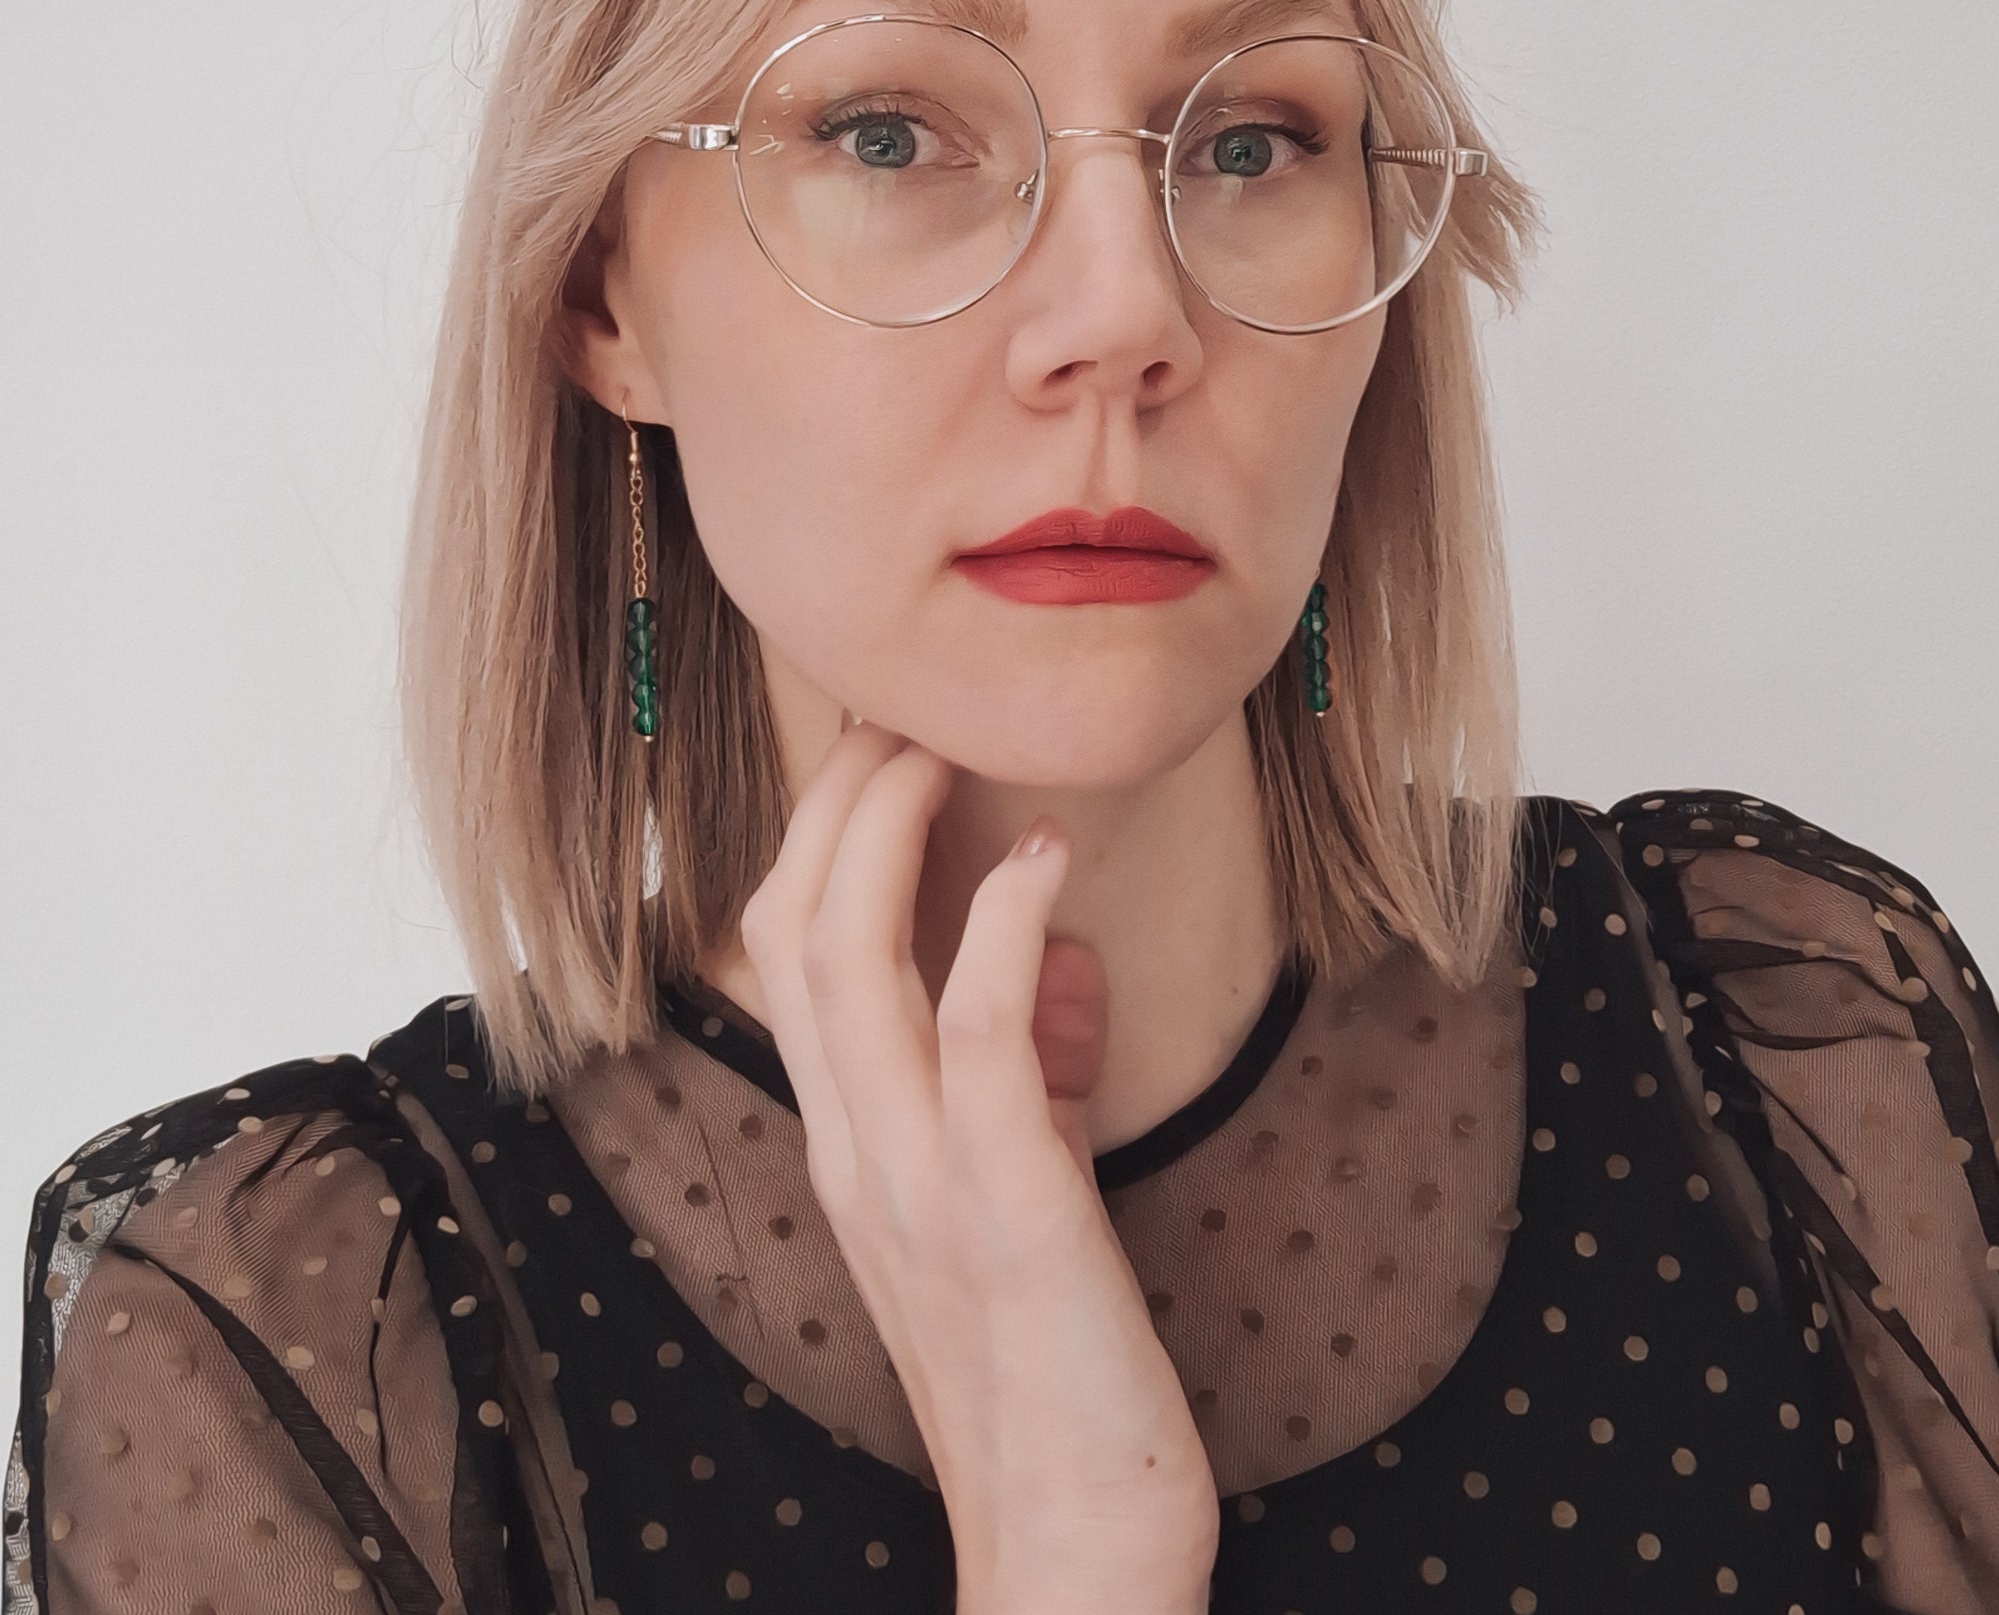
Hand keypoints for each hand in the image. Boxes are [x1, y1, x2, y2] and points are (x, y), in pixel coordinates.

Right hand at [733, 718, 1219, 1614]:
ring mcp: (917, 1179)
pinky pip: (970, 1035)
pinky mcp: (1008, 1209)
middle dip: (837, 799)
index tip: (879, 743)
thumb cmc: (1049, 1359)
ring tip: (943, 746)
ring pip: (847, 959)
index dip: (820, 829)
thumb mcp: (1020, 1185)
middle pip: (790, 926)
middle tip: (899, 713)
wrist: (1071, 1548)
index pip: (785, 948)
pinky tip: (1042, 861)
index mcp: (848, 1142)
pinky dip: (997, 925)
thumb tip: (1054, 942)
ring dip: (889, 830)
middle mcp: (854, 1148)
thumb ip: (1024, 1067)